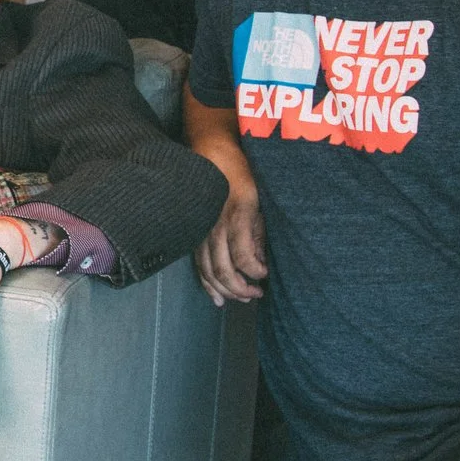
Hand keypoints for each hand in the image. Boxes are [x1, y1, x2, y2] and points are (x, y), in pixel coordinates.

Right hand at [196, 185, 267, 304]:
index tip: (265, 274)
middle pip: (223, 271)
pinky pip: (199, 266)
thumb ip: (257, 236)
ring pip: (209, 272)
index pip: (243, 258)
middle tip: (256, 295)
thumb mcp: (258, 205)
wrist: (211, 161)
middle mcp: (215, 230)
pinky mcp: (194, 237)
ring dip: (225, 291)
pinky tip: (217, 296)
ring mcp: (201, 234)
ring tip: (241, 299)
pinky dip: (207, 284)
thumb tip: (259, 263)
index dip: (255, 272)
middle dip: (241, 289)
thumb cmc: (240, 180)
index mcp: (236, 220)